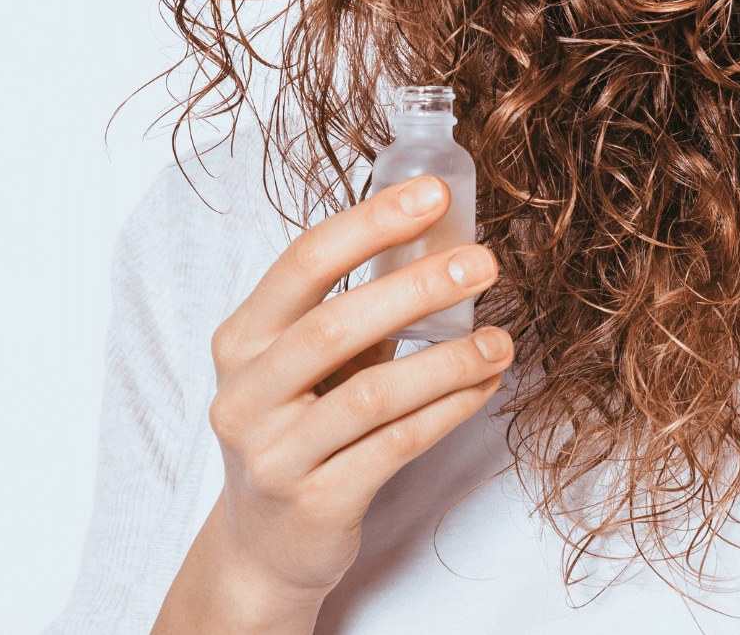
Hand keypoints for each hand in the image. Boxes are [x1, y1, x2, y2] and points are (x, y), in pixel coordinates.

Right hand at [185, 175, 509, 620]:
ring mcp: (275, 454)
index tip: (433, 195)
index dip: (370, 224)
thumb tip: (442, 241)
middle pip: (334, 326)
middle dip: (416, 288)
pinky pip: (394, 446)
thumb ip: (353, 311)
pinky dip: (447, 410)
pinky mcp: (315, 503)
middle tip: (482, 263)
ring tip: (499, 340)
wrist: (264, 544)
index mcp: (241, 340)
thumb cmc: (299, 429)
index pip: (303, 264)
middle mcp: (245, 394)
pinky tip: (482, 387)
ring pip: (372, 394)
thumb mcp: (304, 366)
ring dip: (447, 361)